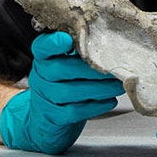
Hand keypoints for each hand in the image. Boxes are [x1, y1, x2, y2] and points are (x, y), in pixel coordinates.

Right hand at [0, 31, 124, 153]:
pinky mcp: (52, 117)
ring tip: (117, 86)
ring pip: (68, 92)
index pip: (43, 46)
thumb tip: (110, 42)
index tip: (67, 40)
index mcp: (44, 56)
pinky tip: (109, 101)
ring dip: (98, 88)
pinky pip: (73, 111)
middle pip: (60, 69)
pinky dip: (94, 106)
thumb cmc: (66, 80)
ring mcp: (43, 97)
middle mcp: (40, 75)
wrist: (48, 115)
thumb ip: (81, 49)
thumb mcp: (69, 60)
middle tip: (113, 69)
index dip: (54, 43)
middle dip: (90, 70)